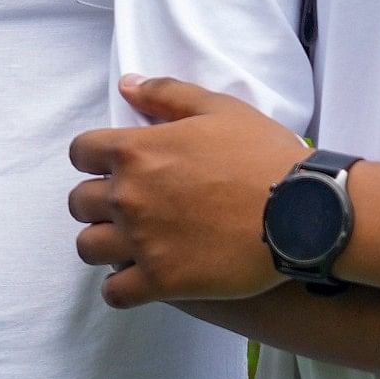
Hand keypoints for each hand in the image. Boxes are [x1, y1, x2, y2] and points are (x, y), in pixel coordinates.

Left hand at [64, 76, 312, 306]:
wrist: (300, 212)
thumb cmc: (263, 154)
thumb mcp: (219, 108)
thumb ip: (166, 94)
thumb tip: (126, 85)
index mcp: (137, 150)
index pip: (80, 152)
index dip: (93, 157)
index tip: (113, 165)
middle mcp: (129, 196)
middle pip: (79, 202)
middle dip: (97, 201)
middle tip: (127, 205)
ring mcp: (141, 242)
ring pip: (89, 248)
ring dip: (104, 243)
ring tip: (130, 243)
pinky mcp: (161, 282)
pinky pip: (114, 293)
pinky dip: (121, 287)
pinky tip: (139, 279)